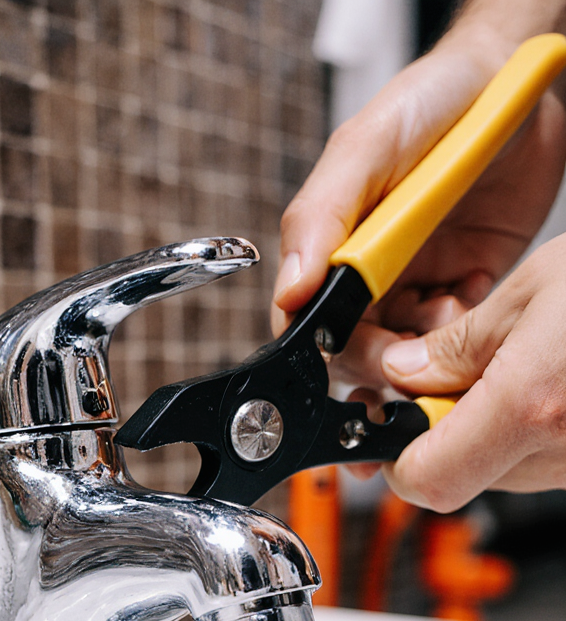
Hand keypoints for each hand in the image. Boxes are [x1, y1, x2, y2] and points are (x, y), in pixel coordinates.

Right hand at [273, 5, 565, 334]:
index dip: (320, 344)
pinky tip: (472, 289)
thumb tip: (289, 291)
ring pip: (408, 349)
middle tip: (405, 343)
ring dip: (426, 346)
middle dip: (379, 355)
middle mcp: (372, 270)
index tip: (345, 345)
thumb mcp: (365, 147)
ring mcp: (420, 278)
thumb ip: (320, 215)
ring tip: (445, 304)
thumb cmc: (431, 101)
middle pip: (357, 345)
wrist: (513, 84)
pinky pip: (461, 334)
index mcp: (334, 245)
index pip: (308, 318)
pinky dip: (467, 329)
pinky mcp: (467, 283)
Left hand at [377, 235, 565, 510]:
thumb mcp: (536, 286)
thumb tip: (406, 373)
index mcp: (531, 408)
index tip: (389, 423)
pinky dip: (525, 431)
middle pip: (458, 479)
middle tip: (440, 380)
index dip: (395, 457)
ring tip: (507, 369)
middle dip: (436, 434)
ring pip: (500, 472)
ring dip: (482, 431)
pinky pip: (543, 462)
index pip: (424, 481)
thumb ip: (457, 343)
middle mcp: (563, 453)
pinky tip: (544, 383)